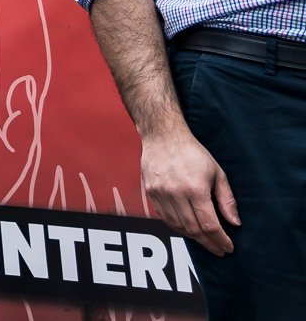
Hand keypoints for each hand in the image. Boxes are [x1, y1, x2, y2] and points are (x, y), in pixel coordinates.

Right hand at [141, 127, 237, 254]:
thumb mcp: (217, 173)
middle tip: (219, 249)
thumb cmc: (192, 152)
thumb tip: (235, 223)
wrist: (163, 136)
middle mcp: (176, 194)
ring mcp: (161, 194)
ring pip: (178, 226)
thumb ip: (226, 199)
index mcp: (195, 189)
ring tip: (205, 240)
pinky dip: (178, 227)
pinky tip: (188, 228)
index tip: (228, 247)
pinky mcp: (151, 193)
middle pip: (193, 229)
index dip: (220, 240)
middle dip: (209, 243)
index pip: (210, 225)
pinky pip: (165, 218)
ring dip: (193, 237)